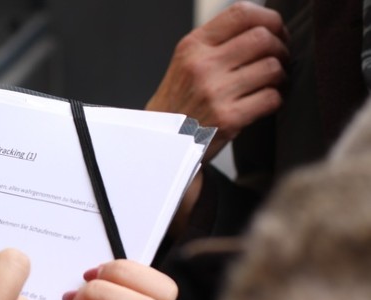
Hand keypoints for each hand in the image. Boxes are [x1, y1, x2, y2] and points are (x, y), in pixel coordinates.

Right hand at [146, 1, 288, 158]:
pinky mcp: (228, 119)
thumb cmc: (180, 102)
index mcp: (193, 46)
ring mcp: (214, 93)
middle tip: (280, 60)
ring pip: (272, 67)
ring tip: (273, 82)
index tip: (276, 32)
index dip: (269, 19)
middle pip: (263, 38)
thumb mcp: (186, 62)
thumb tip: (265, 27)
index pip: (241, 13)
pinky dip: (276, 99)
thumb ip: (218, 43)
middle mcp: (202, 66)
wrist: (162, 142)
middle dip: (281, 48)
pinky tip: (266, 102)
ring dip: (281, 75)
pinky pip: (271, 98)